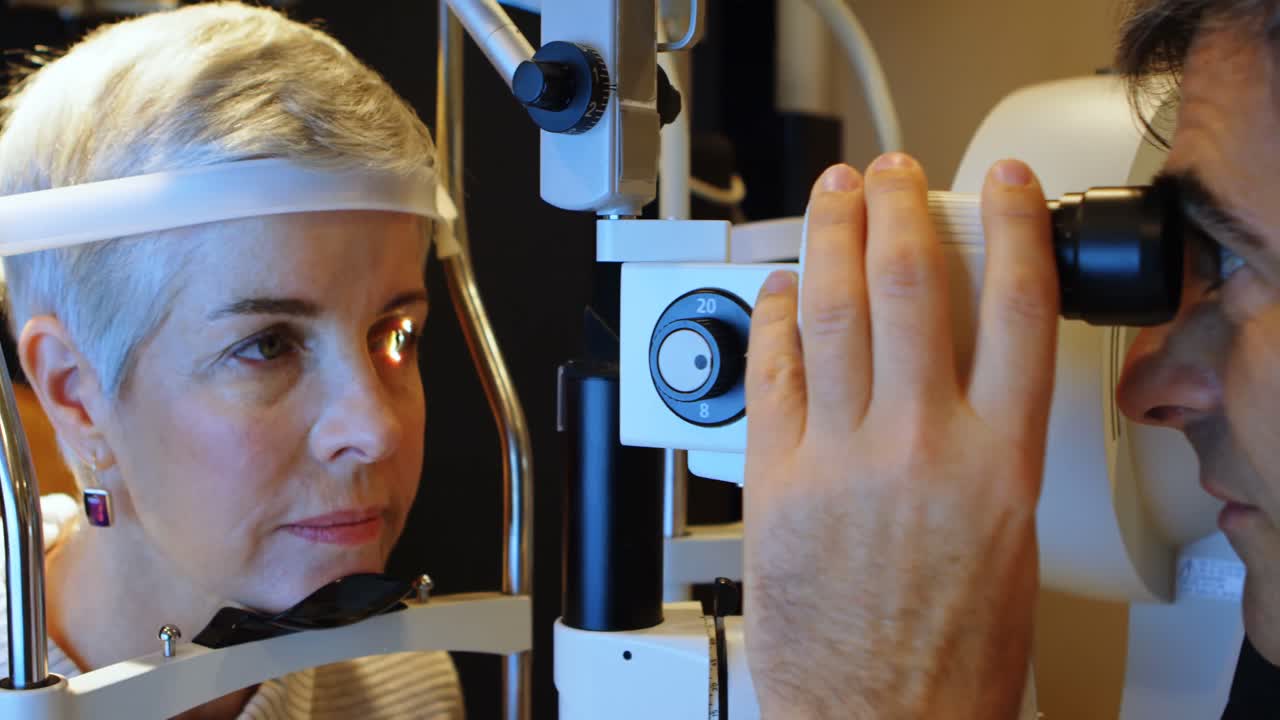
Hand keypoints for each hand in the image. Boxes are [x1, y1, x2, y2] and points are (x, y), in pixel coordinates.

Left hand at [742, 154, 1058, 718]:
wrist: (881, 719)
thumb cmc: (950, 654)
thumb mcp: (1006, 538)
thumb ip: (988, 445)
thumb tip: (967, 380)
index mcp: (997, 461)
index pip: (1017, 309)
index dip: (1011, 228)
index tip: (1002, 186)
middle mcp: (918, 445)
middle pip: (909, 287)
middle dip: (895, 208)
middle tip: (888, 172)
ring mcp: (839, 456)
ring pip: (831, 312)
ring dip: (827, 239)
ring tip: (827, 198)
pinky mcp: (773, 478)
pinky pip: (769, 372)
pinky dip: (769, 319)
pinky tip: (772, 292)